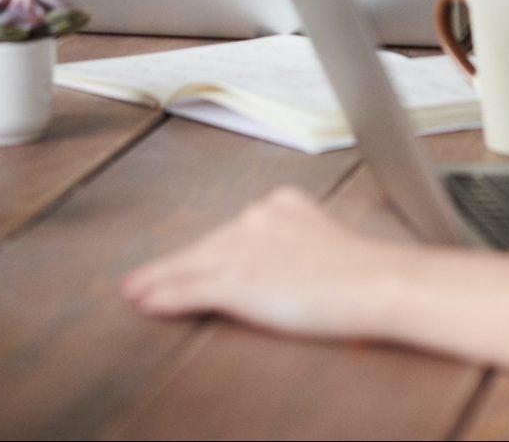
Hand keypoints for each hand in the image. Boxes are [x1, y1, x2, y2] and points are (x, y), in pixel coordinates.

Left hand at [123, 186, 410, 338]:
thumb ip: (292, 243)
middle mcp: (256, 218)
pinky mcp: (238, 280)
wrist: (375, 282)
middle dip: (169, 265)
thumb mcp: (321, 242)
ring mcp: (244, 249)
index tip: (179, 261)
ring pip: (189, 267)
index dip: (200, 252)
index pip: (230, 231)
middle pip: (204, 247)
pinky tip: (145, 303)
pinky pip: (190, 291)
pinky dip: (164, 297)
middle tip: (139, 279)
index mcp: (280, 205)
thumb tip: (274, 264)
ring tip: (134, 292)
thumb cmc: (361, 271)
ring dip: (157, 281)